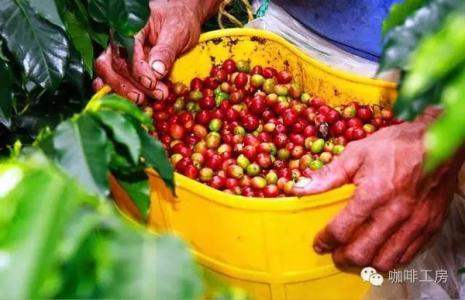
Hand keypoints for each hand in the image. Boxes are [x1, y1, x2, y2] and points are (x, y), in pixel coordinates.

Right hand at [93, 0, 219, 103]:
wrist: (180, 17)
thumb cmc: (178, 20)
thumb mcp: (177, 32)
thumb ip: (166, 51)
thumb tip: (156, 72)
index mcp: (131, 28)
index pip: (128, 52)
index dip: (138, 71)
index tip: (152, 83)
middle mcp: (120, 41)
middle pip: (115, 65)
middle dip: (134, 84)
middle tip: (157, 95)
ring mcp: (119, 54)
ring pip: (108, 73)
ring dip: (124, 90)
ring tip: (145, 101)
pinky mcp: (123, 66)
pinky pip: (111, 78)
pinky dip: (114, 90)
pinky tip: (121, 99)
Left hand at [294, 111, 463, 270]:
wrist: (438, 142)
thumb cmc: (395, 146)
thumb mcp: (357, 153)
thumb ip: (328, 175)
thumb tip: (299, 187)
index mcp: (373, 194)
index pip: (342, 230)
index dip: (325, 240)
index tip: (319, 242)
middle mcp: (394, 213)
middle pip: (362, 253)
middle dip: (343, 258)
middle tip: (335, 253)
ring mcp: (415, 223)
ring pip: (386, 261)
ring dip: (366, 263)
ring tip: (357, 253)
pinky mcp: (429, 226)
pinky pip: (408, 255)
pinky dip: (390, 258)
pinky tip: (380, 249)